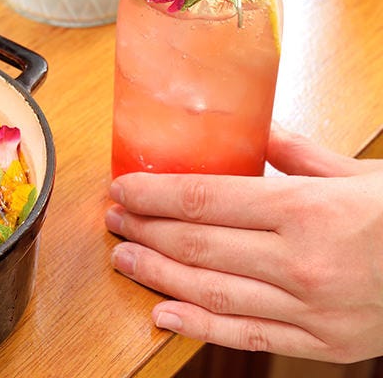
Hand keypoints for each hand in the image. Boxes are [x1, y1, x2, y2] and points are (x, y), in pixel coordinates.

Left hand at [105, 125, 382, 362]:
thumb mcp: (353, 171)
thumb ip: (292, 149)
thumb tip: (248, 123)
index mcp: (306, 210)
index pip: (206, 200)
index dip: (155, 195)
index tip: (122, 188)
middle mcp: (302, 262)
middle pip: (199, 245)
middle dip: (146, 230)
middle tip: (113, 219)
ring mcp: (310, 309)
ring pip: (211, 292)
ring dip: (157, 273)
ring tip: (122, 258)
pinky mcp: (322, 343)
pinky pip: (247, 337)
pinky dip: (199, 326)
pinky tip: (162, 312)